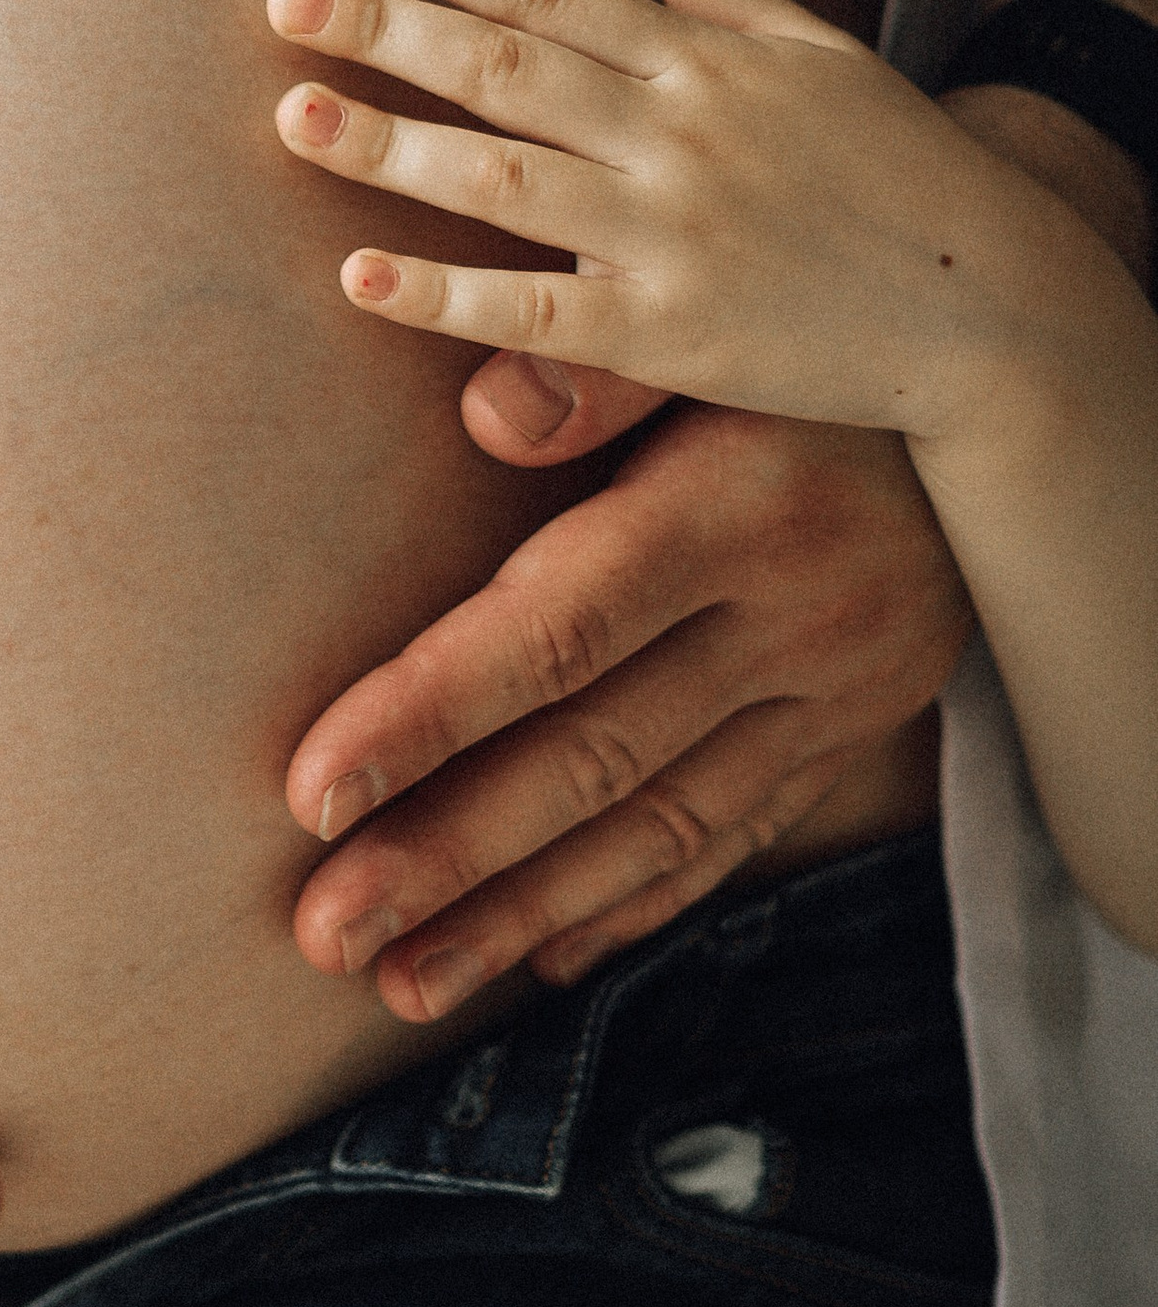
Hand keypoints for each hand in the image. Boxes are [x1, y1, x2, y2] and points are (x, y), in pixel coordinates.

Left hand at [267, 0, 1081, 435]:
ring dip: (392, 149)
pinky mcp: (668, 337)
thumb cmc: (890, 167)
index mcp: (702, 60)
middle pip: (508, 71)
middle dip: (390, 31)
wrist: (985, 304)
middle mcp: (678, 135)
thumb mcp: (814, 50)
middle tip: (284, 0)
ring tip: (293, 118)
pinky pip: (537, 314)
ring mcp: (670, 237)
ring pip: (505, 183)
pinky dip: (447, 297)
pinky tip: (362, 278)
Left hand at [282, 396, 968, 1018]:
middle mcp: (788, 620)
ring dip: (523, 914)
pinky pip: (735, 836)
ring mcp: (830, 691)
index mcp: (732, 511)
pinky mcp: (853, 731)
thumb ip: (596, 370)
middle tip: (323, 930)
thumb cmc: (801, 341)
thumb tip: (484, 419)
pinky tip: (542, 956)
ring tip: (399, 979)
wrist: (995, 390)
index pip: (559, 633)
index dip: (430, 715)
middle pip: (596, 759)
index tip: (311, 793)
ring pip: (661, 826)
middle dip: (448, 856)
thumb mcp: (708, 327)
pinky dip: (637, 902)